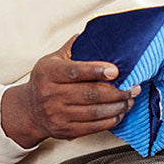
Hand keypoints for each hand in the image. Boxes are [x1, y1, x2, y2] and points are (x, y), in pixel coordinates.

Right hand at [0, 35, 139, 148]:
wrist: (30, 110)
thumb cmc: (46, 81)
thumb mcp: (52, 60)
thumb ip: (73, 48)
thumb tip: (95, 33)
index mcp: (48, 73)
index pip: (74, 71)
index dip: (96, 71)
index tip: (116, 71)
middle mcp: (50, 94)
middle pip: (90, 94)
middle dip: (117, 91)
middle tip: (133, 87)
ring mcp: (57, 114)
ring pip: (95, 112)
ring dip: (118, 106)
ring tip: (129, 100)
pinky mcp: (65, 130)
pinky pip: (93, 127)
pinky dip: (110, 120)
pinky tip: (118, 113)